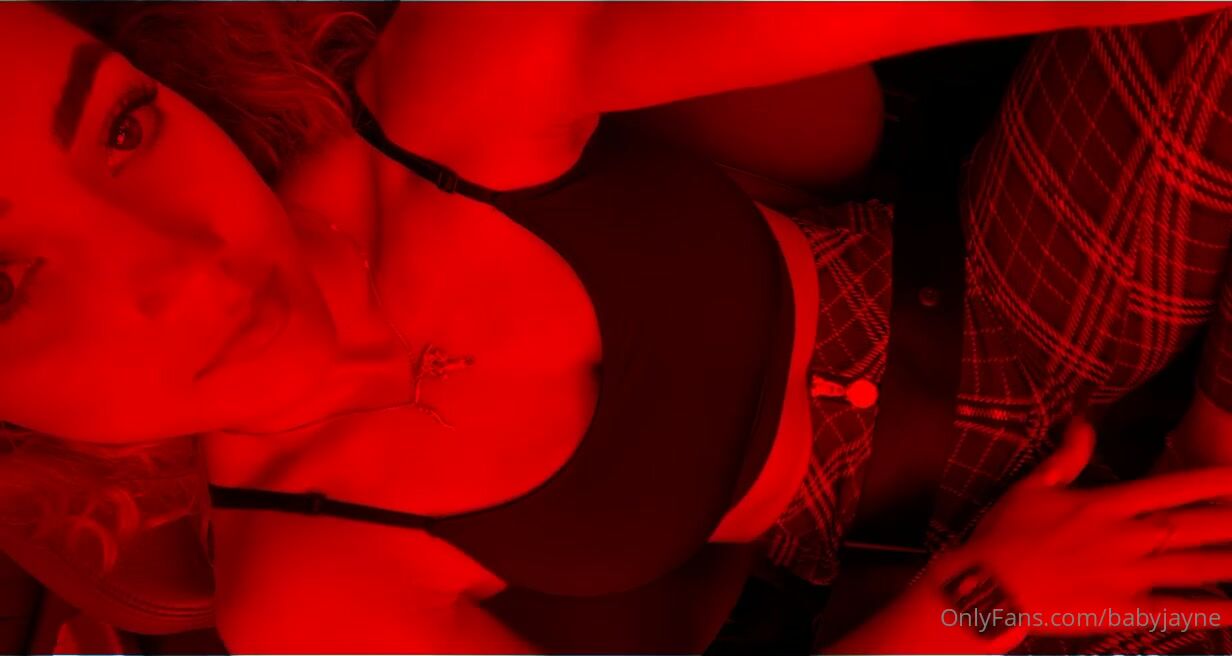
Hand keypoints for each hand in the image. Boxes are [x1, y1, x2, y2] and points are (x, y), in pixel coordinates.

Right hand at [945, 416, 1231, 636]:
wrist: (987, 586)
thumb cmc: (1005, 534)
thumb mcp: (1032, 486)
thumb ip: (1066, 456)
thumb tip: (1082, 422)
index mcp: (1106, 505)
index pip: (1172, 488)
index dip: (1212, 482)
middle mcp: (1125, 538)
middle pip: (1195, 527)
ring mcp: (1127, 576)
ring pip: (1194, 567)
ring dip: (1230, 561)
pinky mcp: (1121, 610)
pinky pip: (1175, 610)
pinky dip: (1209, 609)